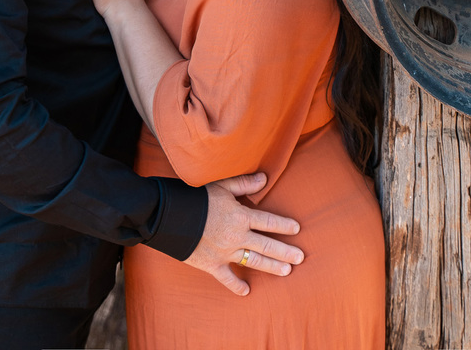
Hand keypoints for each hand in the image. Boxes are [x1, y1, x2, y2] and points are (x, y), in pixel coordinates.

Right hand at [185, 172, 303, 295]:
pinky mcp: (212, 264)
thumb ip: (244, 184)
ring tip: (287, 271)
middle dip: (285, 252)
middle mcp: (237, 236)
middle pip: (267, 245)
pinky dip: (236, 286)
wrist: (169, 216)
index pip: (268, 221)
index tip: (297, 229)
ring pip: (254, 261)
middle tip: (300, 257)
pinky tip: (247, 292)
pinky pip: (227, 278)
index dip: (284, 225)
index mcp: (241, 216)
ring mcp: (225, 253)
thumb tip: (265, 178)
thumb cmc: (196, 197)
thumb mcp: (221, 186)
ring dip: (271, 267)